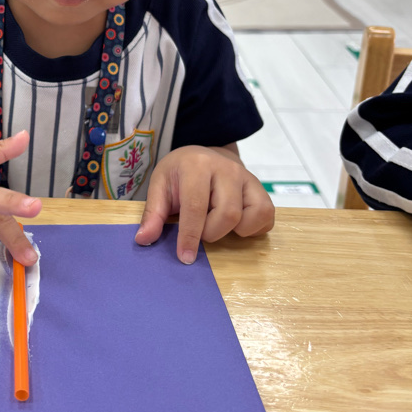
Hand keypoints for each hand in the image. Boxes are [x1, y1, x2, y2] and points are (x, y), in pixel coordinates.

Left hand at [135, 145, 273, 262]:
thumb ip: (153, 213)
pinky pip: (267, 216)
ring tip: (217, 224)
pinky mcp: (261, 189)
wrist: (206, 153)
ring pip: (253, 215)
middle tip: (200, 231)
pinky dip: (253, 228)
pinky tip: (236, 225)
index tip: (185, 257)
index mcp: (197, 165)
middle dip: (212, 233)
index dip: (190, 236)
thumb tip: (143, 240)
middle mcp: (227, 169)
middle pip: (228, 214)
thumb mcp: (160, 185)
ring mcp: (248, 178)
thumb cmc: (180, 172)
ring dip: (234, 231)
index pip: (196, 206)